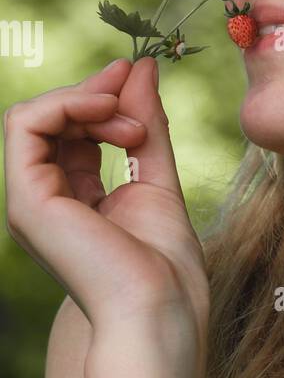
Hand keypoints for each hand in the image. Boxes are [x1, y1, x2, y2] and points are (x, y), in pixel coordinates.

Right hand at [3, 57, 209, 343]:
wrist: (161, 310)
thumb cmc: (165, 266)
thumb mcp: (158, 178)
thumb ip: (147, 126)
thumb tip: (141, 68)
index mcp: (74, 201)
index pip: (73, 132)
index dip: (102, 97)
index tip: (137, 72)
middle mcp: (45, 201)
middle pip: (51, 120)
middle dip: (96, 92)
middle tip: (136, 86)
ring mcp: (30, 202)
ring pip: (31, 116)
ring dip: (86, 100)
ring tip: (132, 123)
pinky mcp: (27, 201)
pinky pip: (25, 125)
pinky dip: (67, 105)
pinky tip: (107, 114)